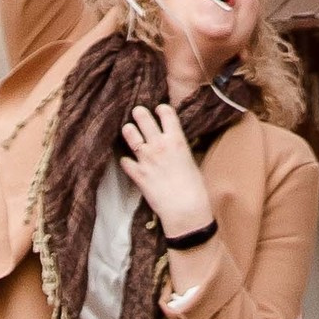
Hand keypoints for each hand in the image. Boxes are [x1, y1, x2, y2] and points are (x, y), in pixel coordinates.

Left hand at [120, 102, 215, 241]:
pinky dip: (125, 160)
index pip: (166, 113)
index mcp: (176, 140)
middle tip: (137, 112)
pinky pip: (124, 161)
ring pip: (130, 134)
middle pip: (143, 118)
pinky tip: (127, 161)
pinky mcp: (137, 174)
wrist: (185, 208)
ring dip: (128, 131)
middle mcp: (159, 145)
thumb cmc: (195, 187)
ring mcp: (146, 158)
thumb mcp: (190, 161)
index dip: (161, 109)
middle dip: (139, 113)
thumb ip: (179, 149)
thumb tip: (175, 145)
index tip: (158, 110)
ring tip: (128, 130)